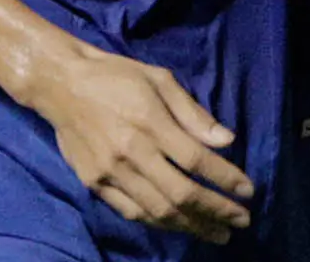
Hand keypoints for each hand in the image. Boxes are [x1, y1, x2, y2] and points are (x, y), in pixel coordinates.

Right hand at [22, 43, 254, 242]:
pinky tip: (179, 225)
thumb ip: (193, 113)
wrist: (60, 84)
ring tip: (217, 232)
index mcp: (149, 122)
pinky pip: (132, 212)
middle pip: (181, 193)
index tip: (249, 191)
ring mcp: (110, 172)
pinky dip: (159, 222)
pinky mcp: (94, 184)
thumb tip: (227, 141)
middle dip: (217, 211)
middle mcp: (131, 153)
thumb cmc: (116, 76)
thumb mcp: (159, 80)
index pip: (197, 160)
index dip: (226, 179)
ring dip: (192, 226)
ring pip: (158, 210)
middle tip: (242, 221)